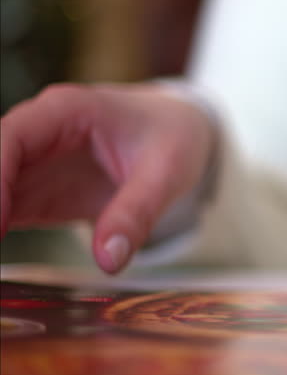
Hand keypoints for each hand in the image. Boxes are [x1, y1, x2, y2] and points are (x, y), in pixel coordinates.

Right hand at [0, 83, 214, 272]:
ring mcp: (33, 162)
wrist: (181, 129)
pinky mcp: (37, 190)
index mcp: (65, 111)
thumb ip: (136, 214)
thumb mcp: (167, 174)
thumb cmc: (173, 137)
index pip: (11, 138)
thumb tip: (109, 260)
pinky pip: (3, 211)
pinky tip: (0, 264)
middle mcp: (39, 132)